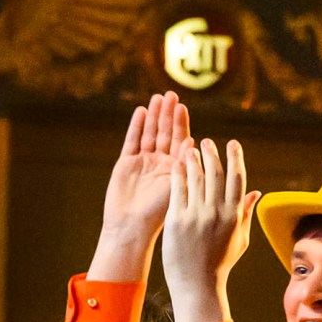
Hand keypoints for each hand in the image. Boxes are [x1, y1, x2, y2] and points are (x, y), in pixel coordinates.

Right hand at [101, 91, 192, 244]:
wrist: (132, 227)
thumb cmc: (158, 214)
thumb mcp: (176, 188)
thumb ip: (184, 165)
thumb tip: (194, 142)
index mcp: (175, 170)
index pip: (180, 141)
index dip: (181, 123)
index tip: (183, 107)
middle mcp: (160, 164)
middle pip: (165, 133)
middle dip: (168, 114)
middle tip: (171, 94)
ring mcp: (143, 162)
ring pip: (149, 134)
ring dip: (154, 116)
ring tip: (157, 98)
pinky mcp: (126, 163)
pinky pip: (133, 140)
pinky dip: (136, 126)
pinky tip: (141, 111)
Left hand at [162, 139, 259, 321]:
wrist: (197, 286)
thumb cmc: (219, 264)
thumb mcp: (240, 240)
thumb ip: (246, 214)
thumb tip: (256, 192)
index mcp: (234, 215)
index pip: (237, 178)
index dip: (235, 158)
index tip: (232, 143)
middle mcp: (217, 213)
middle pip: (216, 173)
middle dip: (212, 153)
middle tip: (206, 141)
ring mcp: (197, 216)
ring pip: (196, 178)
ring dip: (194, 159)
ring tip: (190, 148)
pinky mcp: (177, 220)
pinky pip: (178, 190)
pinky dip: (179, 174)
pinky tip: (177, 163)